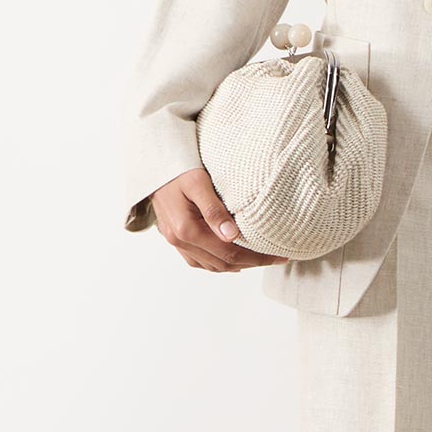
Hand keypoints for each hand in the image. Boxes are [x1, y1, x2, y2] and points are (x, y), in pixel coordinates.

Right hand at [150, 168, 283, 272]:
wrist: (153, 165)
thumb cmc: (177, 169)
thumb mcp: (198, 183)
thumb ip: (214, 210)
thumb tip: (233, 236)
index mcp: (186, 229)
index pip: (229, 253)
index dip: (256, 258)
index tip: (278, 255)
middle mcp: (179, 240)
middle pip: (222, 263)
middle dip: (252, 263)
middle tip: (275, 258)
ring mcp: (175, 242)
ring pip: (211, 266)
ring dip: (236, 266)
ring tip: (259, 259)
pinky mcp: (175, 239)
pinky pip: (199, 261)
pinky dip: (217, 263)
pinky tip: (232, 260)